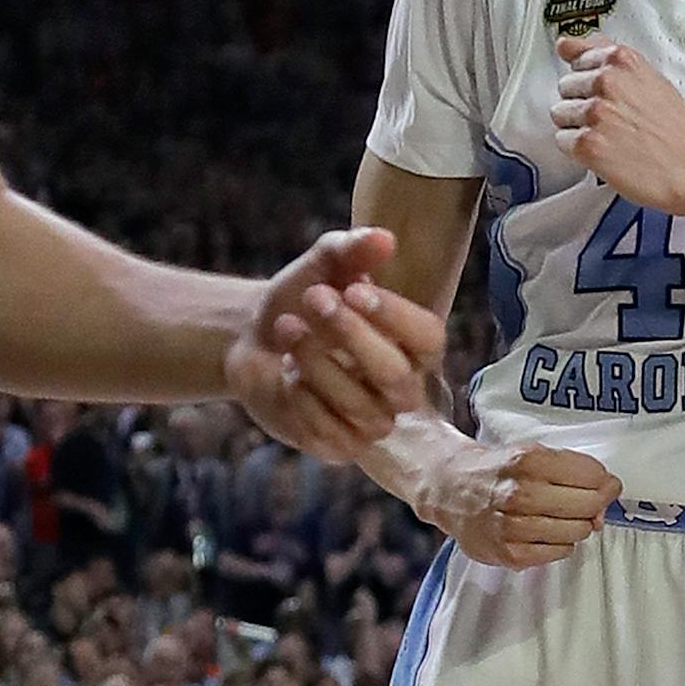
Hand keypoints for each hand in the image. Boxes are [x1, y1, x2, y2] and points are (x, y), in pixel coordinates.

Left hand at [227, 228, 446, 463]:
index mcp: (412, 343)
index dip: (395, 316)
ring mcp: (371, 422)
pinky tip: (286, 373)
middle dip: (350, 334)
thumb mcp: (323, 265)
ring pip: (358, 405)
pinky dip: (303, 399)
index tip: (353, 288)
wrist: (256, 335)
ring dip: (315, 361)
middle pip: (394, 375)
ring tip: (286, 328)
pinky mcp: (338, 446)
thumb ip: (352, 250)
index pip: (428, 338)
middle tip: (313, 298)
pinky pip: (329, 434)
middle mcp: (401, 387)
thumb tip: (383, 238)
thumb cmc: (304, 297)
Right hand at [416, 439, 621, 569]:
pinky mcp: (508, 553)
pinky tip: (548, 531)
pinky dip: (560, 544)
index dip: (605, 480)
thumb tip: (604, 501)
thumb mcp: (530, 453)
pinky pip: (557, 553)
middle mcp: (519, 493)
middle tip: (591, 503)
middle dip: (596, 505)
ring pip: (575, 532)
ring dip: (579, 525)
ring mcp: (512, 526)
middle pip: (587, 506)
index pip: (591, 475)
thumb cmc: (498, 469)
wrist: (450, 487)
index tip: (605, 482)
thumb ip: (570, 470)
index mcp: (528, 460)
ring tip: (564, 516)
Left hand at [550, 35, 684, 214]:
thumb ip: (604, 56)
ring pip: (560, 114)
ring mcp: (595, 111)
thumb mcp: (648, 77)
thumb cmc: (677, 130)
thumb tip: (567, 44)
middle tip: (612, 119)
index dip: (588, 78)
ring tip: (609, 136)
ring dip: (578, 127)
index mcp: (621, 59)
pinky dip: (579, 151)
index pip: (574, 55)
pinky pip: (562, 141)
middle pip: (565, 86)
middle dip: (582, 102)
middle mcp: (606, 81)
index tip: (595, 87)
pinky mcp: (587, 143)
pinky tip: (605, 151)